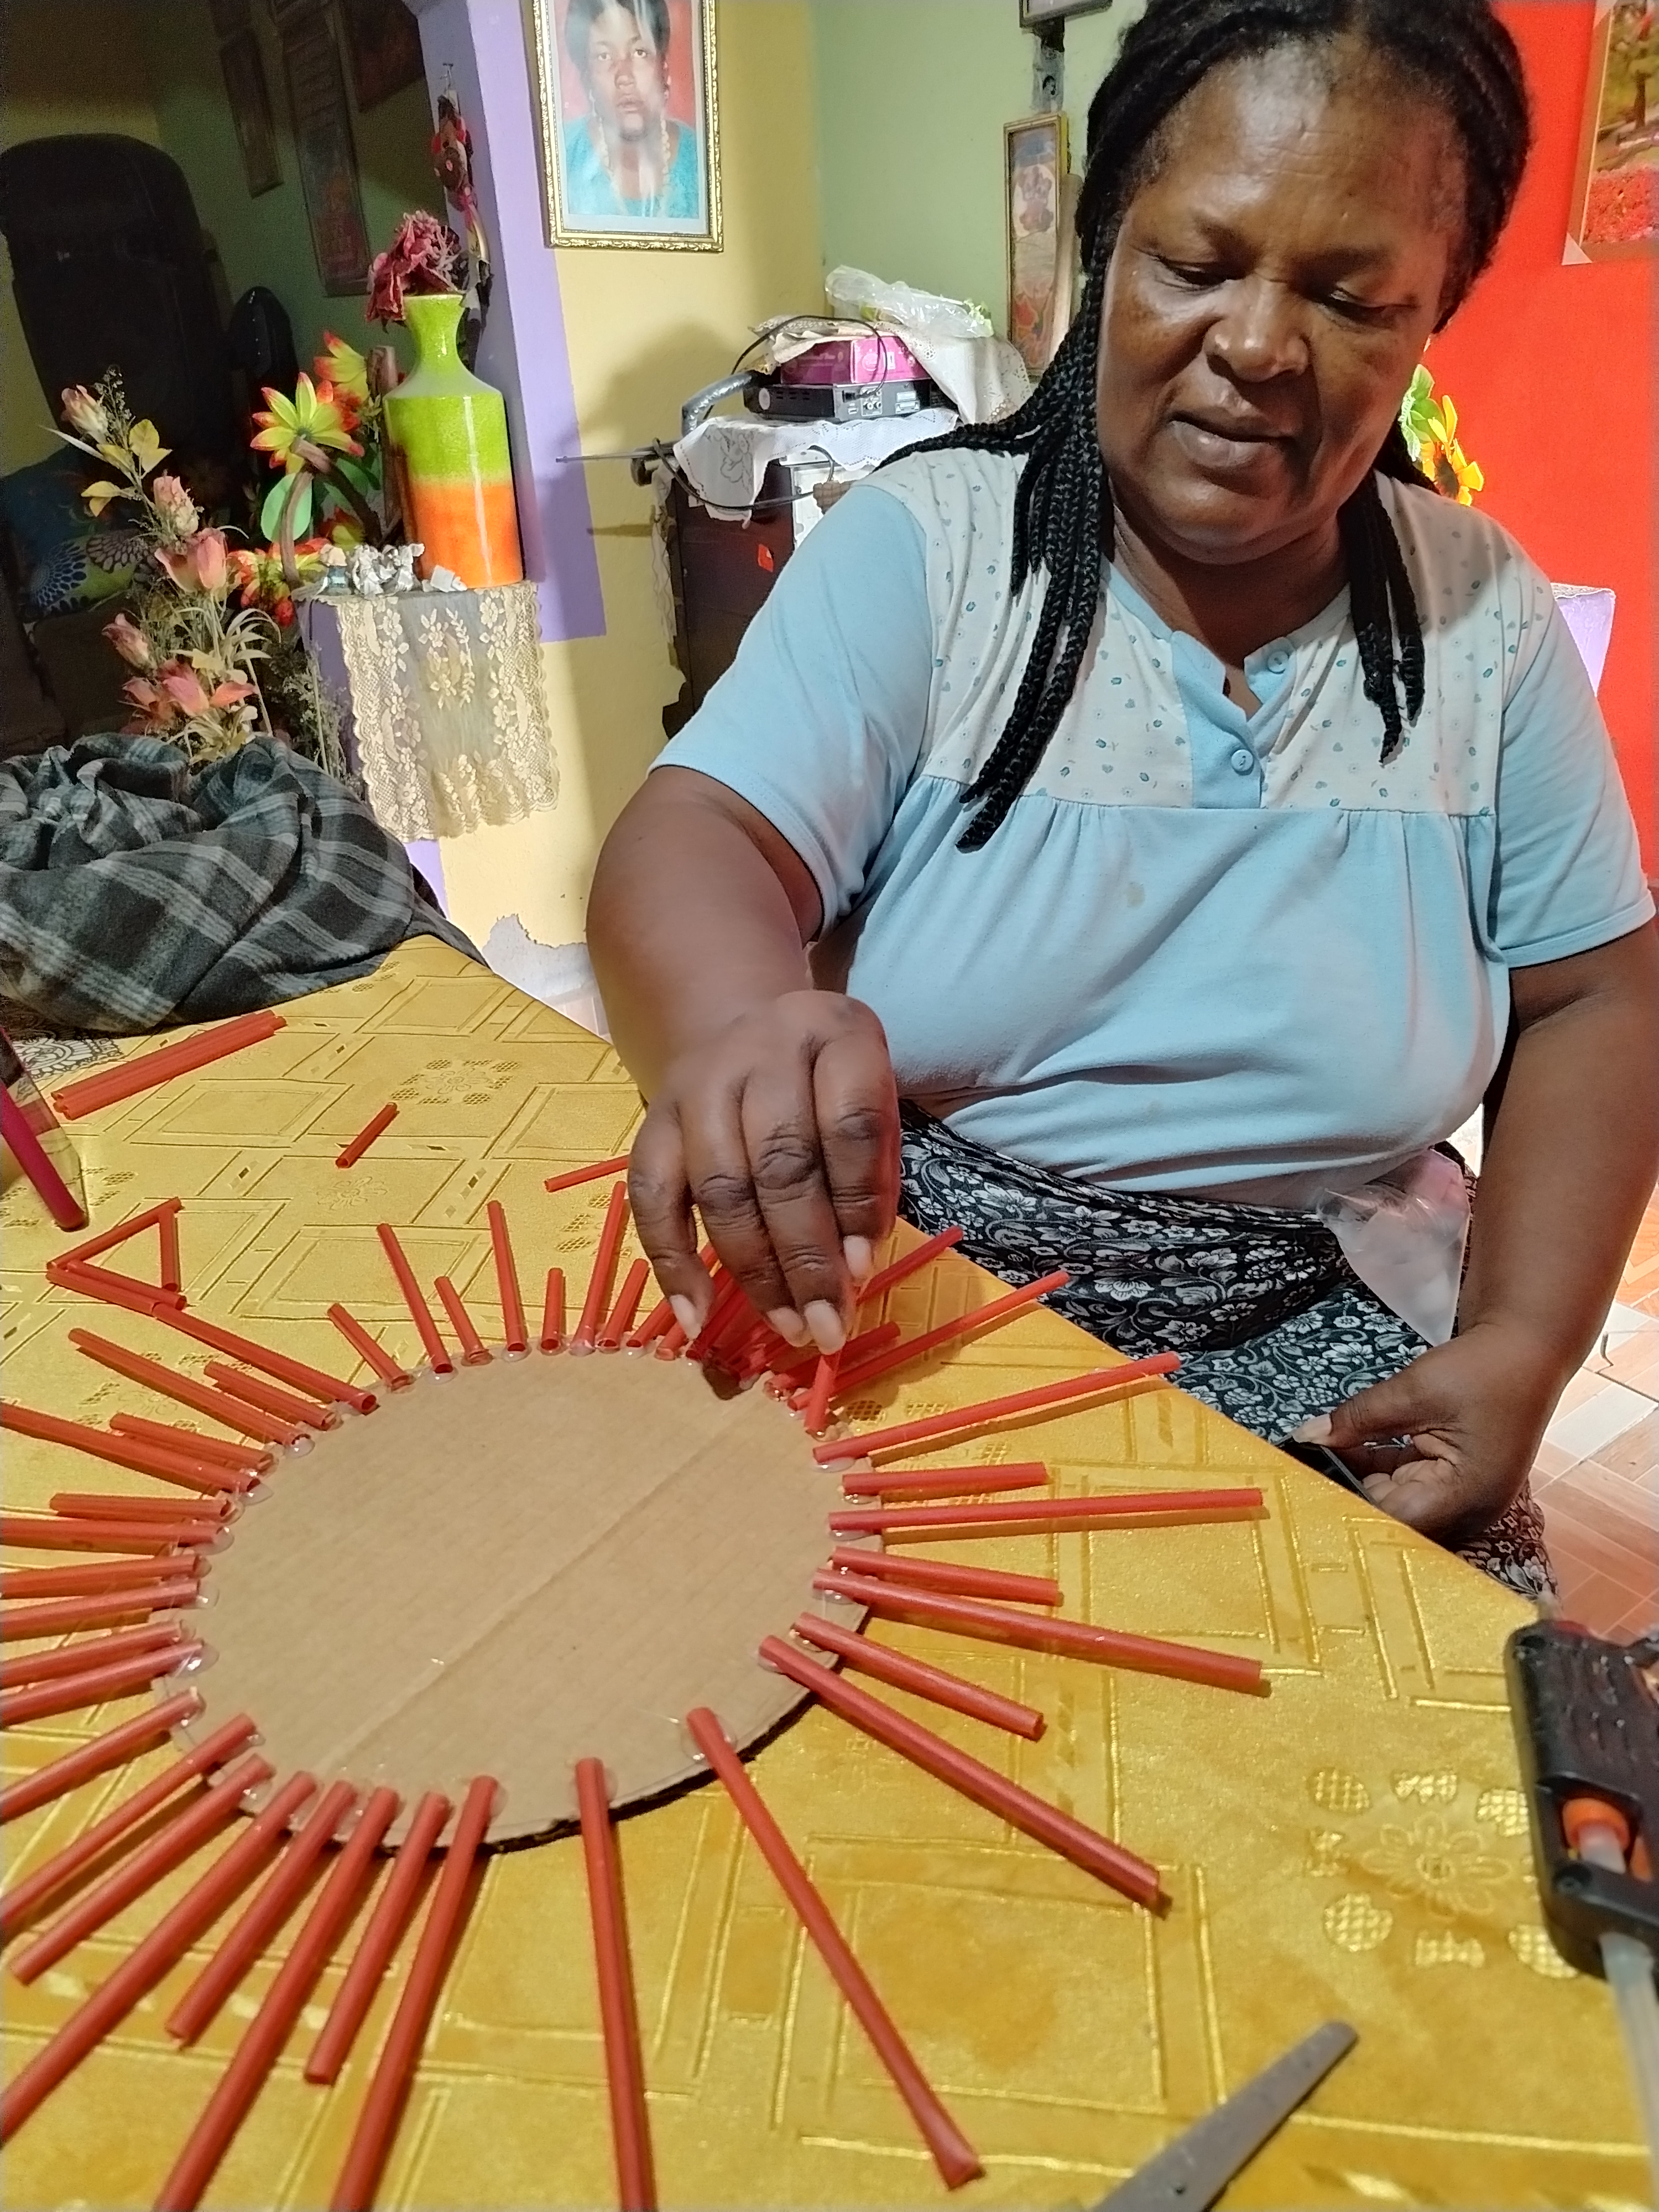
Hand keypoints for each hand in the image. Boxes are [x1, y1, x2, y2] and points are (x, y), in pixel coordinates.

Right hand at [628, 990, 900, 1353]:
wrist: (748, 1031)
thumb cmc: (829, 1086)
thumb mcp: (876, 1105)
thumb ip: (872, 1176)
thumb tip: (851, 1271)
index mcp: (835, 1034)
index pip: (850, 1123)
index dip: (858, 1203)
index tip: (862, 1272)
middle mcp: (762, 1049)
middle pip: (780, 1163)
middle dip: (806, 1257)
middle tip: (827, 1326)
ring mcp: (698, 1082)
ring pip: (720, 1186)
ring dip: (753, 1271)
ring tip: (786, 1327)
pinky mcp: (653, 1118)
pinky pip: (650, 1196)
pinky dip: (671, 1262)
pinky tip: (697, 1316)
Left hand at [1293, 1320, 1566, 1544]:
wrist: (1528, 1349)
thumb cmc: (1483, 1369)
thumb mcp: (1413, 1391)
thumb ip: (1358, 1419)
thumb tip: (1307, 1437)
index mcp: (1465, 1497)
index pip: (1393, 1520)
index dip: (1347, 1504)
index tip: (1306, 1486)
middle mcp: (1469, 1511)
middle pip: (1396, 1518)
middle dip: (1351, 1492)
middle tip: (1304, 1471)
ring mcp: (1465, 1499)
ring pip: (1398, 1502)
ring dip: (1362, 1479)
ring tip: (1320, 1457)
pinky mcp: (1457, 1482)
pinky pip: (1410, 1486)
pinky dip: (1381, 1469)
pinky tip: (1348, 1449)